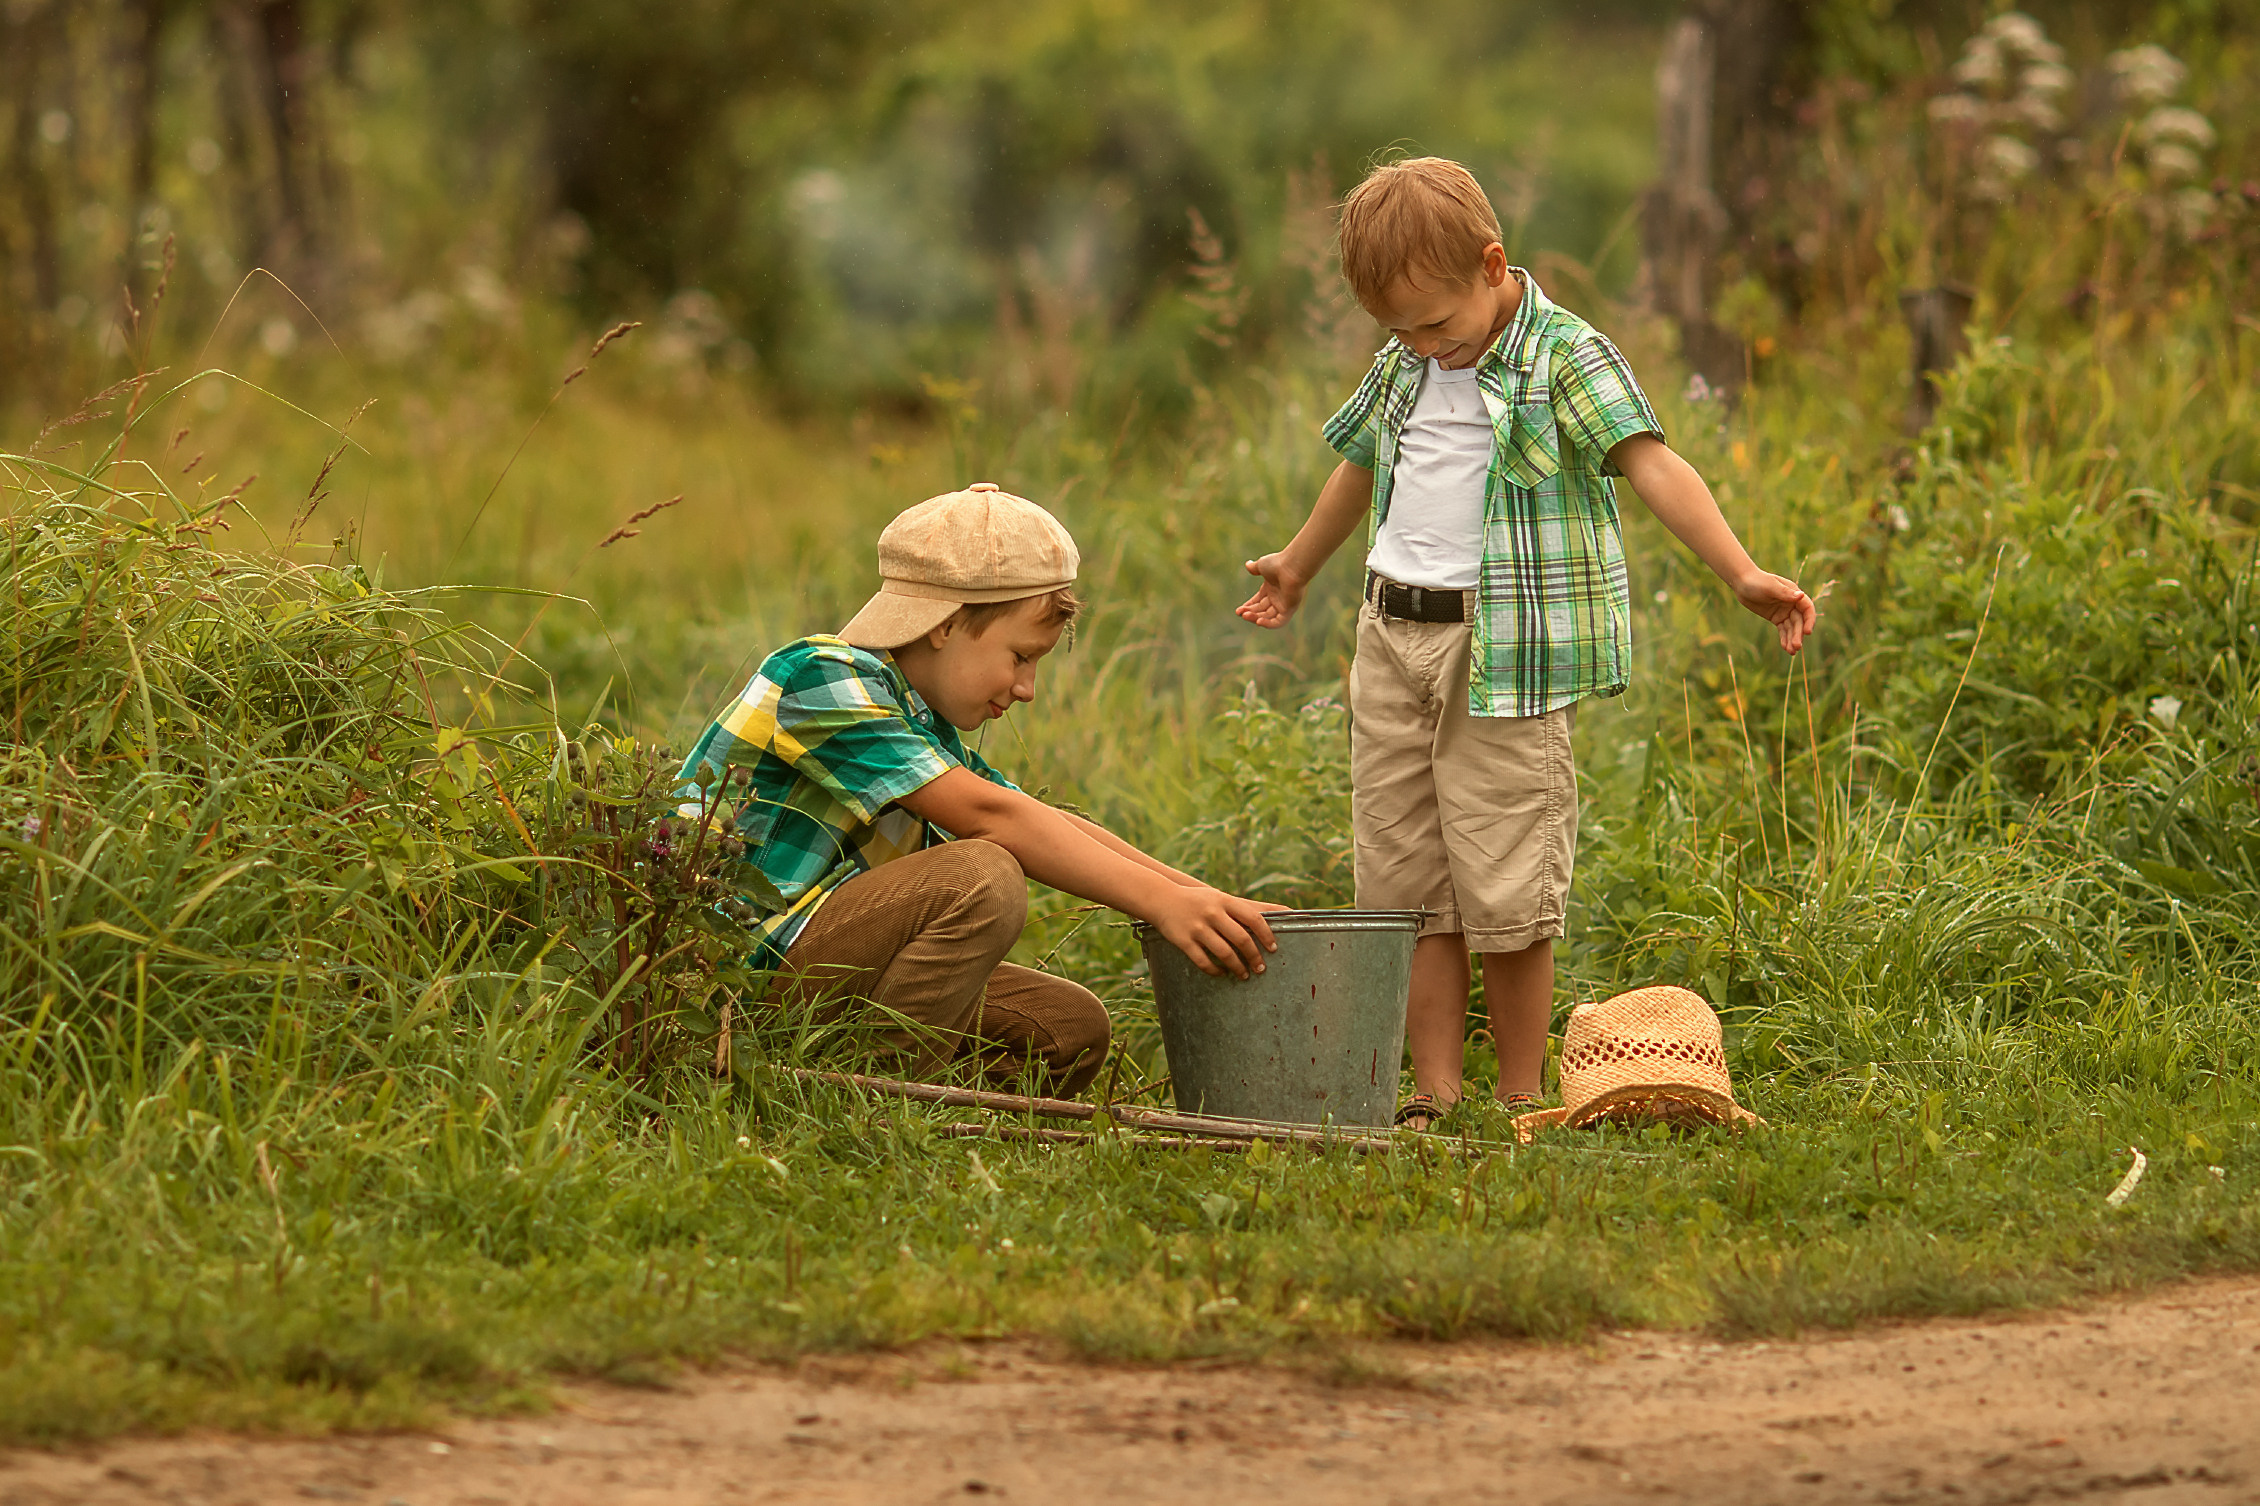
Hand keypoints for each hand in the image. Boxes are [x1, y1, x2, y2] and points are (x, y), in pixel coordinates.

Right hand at [1149, 886, 1283, 978]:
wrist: (1161, 898)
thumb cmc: (1197, 900)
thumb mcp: (1219, 897)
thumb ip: (1241, 908)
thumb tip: (1279, 913)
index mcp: (1224, 901)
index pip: (1253, 917)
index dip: (1266, 934)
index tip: (1273, 948)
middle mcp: (1212, 913)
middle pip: (1241, 938)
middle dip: (1254, 957)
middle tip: (1261, 968)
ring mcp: (1197, 927)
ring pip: (1224, 953)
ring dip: (1237, 967)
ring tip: (1244, 975)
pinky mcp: (1184, 940)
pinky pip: (1203, 961)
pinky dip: (1215, 970)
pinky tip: (1222, 973)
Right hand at [1235, 553, 1306, 628]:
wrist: (1291, 566)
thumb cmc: (1278, 563)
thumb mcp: (1261, 565)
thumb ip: (1253, 568)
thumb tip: (1247, 564)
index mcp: (1271, 588)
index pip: (1258, 601)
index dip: (1248, 606)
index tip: (1238, 610)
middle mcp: (1278, 597)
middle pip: (1262, 610)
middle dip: (1250, 612)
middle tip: (1240, 613)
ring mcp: (1284, 604)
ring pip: (1268, 617)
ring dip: (1255, 618)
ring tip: (1245, 615)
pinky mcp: (1290, 609)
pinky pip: (1279, 622)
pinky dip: (1269, 624)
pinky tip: (1258, 621)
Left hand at [1734, 570, 1817, 652]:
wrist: (1742, 583)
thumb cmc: (1757, 581)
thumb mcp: (1770, 587)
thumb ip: (1785, 593)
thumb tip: (1801, 596)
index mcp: (1794, 594)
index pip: (1807, 609)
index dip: (1810, 620)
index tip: (1807, 632)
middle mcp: (1792, 604)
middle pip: (1799, 621)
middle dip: (1798, 634)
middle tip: (1796, 647)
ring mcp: (1784, 611)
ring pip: (1791, 628)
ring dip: (1792, 639)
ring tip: (1791, 652)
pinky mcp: (1776, 618)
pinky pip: (1783, 630)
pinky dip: (1785, 638)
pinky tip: (1786, 648)